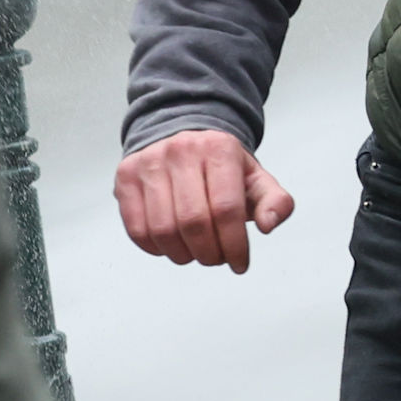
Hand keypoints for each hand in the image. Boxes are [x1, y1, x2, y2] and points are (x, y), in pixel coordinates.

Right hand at [116, 128, 294, 271]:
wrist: (182, 136)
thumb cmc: (221, 166)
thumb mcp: (256, 178)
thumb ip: (274, 202)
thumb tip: (268, 224)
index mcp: (219, 149)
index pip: (226, 209)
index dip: (234, 245)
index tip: (239, 263)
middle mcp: (181, 151)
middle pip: (194, 222)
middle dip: (209, 253)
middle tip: (217, 259)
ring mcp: (149, 163)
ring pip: (163, 229)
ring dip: (183, 255)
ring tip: (196, 253)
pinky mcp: (126, 177)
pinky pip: (137, 228)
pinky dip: (155, 249)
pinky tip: (172, 246)